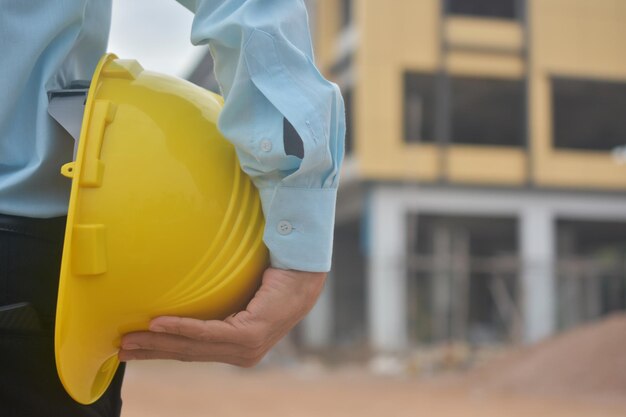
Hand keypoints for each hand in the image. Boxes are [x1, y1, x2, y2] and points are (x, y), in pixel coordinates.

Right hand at [118, 268, 326, 366]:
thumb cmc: (271, 275)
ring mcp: (247, 348)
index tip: (131, 349)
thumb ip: (214, 302)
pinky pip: (208, 332)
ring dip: (157, 343)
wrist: (303, 268)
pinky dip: (180, 328)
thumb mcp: (236, 293)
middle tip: (119, 349)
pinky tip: (156, 324)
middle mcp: (241, 353)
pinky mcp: (250, 334)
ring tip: (128, 339)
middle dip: (150, 352)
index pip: (192, 351)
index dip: (160, 351)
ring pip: (192, 346)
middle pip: (186, 353)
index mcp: (237, 346)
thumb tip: (183, 285)